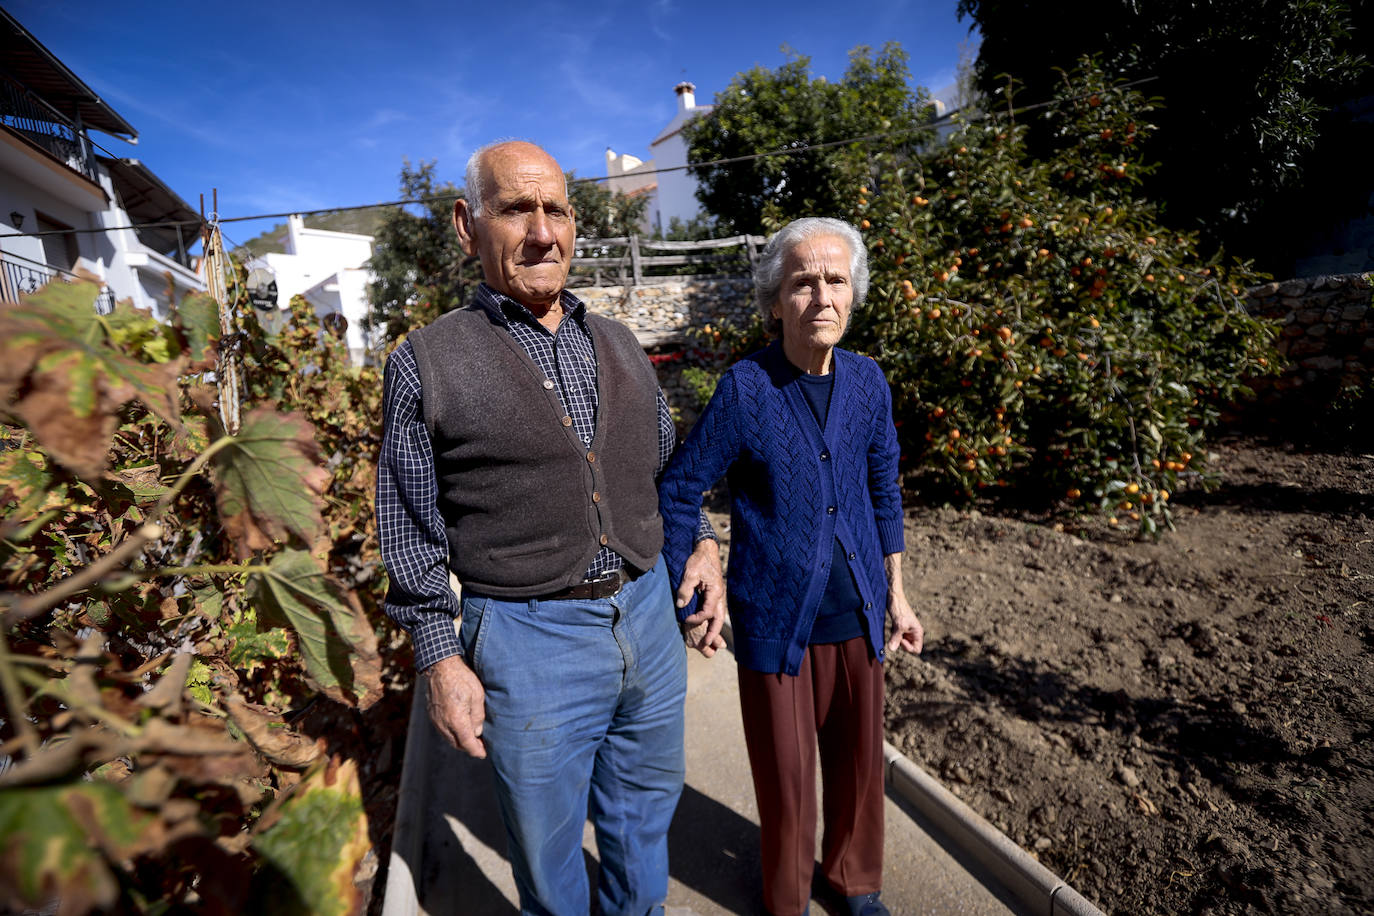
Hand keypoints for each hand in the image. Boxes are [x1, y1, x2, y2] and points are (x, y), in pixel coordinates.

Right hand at [424, 653, 486, 757]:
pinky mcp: (432, 714)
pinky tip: (460, 729)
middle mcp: (444, 724)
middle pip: (457, 744)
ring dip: (460, 741)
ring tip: (471, 738)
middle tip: (480, 746)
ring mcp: (436, 720)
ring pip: (448, 738)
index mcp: (457, 720)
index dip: (477, 751)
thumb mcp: (477, 696)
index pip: (467, 743)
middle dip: (469, 747)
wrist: (440, 666)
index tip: (483, 754)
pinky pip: (442, 730)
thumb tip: (477, 732)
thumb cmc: (461, 678)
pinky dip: (452, 734)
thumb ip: (478, 717)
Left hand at [678, 539, 726, 656]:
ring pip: (719, 616)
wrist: (706, 549)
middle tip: (708, 644)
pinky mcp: (714, 594)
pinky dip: (712, 620)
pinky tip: (706, 626)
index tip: (686, 620)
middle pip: (719, 618)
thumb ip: (685, 590)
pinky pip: (715, 611)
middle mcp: (719, 596)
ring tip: (709, 641)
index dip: (697, 619)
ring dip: (714, 628)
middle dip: (714, 633)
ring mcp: (718, 595)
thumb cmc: (699, 560)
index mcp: (715, 591)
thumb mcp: (690, 573)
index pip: (708, 612)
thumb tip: (680, 605)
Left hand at [885, 588, 923, 654]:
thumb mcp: (898, 625)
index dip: (908, 648)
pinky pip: (896, 637)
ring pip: (901, 642)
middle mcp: (913, 632)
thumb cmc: (899, 609)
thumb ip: (896, 638)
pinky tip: (892, 626)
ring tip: (894, 628)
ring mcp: (906, 630)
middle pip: (909, 647)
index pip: (916, 649)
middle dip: (901, 644)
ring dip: (896, 638)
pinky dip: (893, 634)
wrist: (894, 597)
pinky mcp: (899, 627)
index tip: (901, 639)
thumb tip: (891, 649)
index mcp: (918, 632)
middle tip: (896, 634)